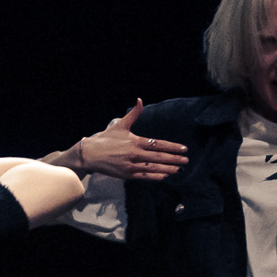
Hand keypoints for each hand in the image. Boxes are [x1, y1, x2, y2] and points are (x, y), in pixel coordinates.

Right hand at [73, 101, 187, 180]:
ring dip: (168, 169)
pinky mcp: (127, 175)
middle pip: (159, 157)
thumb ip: (133, 114)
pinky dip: (155, 176)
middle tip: (186, 160)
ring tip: (179, 169)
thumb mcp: (120, 125)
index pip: (158, 144)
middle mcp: (135, 154)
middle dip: (174, 159)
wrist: (90, 154)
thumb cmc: (105, 139)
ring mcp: (131, 166)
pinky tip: (164, 176)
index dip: (172, 147)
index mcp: (135, 141)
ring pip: (153, 167)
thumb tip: (140, 100)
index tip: (183, 149)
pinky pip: (144, 176)